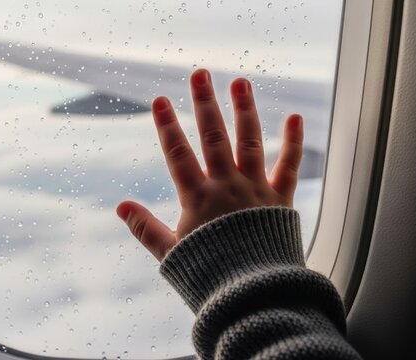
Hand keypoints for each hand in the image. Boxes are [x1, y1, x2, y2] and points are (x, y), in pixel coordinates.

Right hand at [116, 69, 302, 261]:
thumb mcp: (170, 253)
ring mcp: (256, 190)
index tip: (159, 100)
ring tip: (240, 82)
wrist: (253, 293)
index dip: (166, 126)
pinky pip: (289, 167)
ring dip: (245, 110)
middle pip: (214, 137)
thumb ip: (145, 228)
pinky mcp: (280, 200)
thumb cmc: (209, 275)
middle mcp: (227, 187)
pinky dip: (293, 142)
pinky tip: (295, 117)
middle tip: (200, 74)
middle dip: (205, 104)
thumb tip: (120, 207)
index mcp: (198, 198)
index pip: (178, 154)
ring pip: (250, 142)